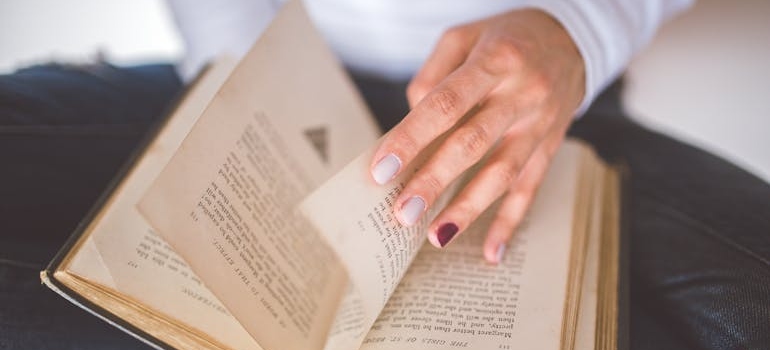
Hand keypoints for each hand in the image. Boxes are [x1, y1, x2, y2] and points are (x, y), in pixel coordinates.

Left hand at [369, 9, 584, 262]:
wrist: (573, 37)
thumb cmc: (507, 38)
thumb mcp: (465, 37)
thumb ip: (433, 77)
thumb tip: (411, 126)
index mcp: (495, 62)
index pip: (446, 104)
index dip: (412, 137)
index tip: (382, 168)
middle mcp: (521, 94)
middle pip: (473, 143)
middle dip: (435, 181)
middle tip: (403, 212)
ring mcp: (540, 124)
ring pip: (503, 173)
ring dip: (469, 208)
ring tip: (437, 236)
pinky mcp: (550, 145)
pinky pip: (531, 188)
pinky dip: (511, 222)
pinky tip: (492, 252)